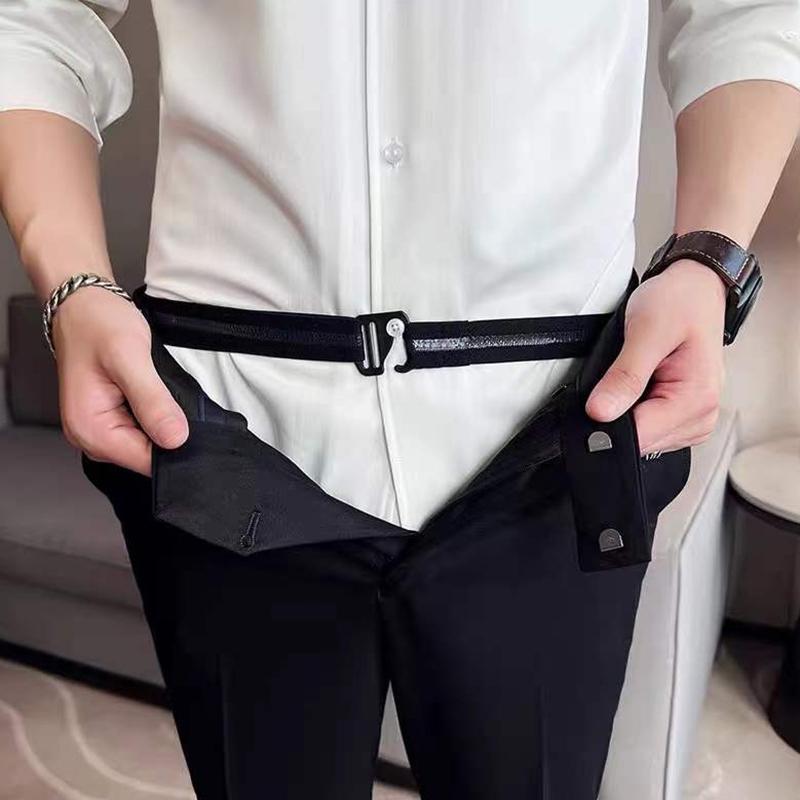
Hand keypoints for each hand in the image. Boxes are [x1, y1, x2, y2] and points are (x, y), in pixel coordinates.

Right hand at [53, 286, 188, 474]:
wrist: (83, 305)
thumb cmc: (98, 324)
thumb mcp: (131, 358)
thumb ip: (153, 401)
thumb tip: (175, 439)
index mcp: (89, 429)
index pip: (146, 462)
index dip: (174, 446)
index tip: (189, 423)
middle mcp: (89, 437)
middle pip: (147, 456)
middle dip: (168, 433)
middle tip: (172, 396)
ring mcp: (99, 430)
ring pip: (148, 444)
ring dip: (162, 423)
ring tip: (160, 390)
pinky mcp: (110, 420)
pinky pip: (143, 431)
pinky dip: (155, 416)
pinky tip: (155, 395)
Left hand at [585, 259, 726, 454]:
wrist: (696, 287)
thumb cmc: (680, 302)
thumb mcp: (646, 332)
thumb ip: (624, 377)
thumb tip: (599, 413)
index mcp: (697, 400)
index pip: (638, 438)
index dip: (607, 423)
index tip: (596, 400)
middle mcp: (701, 416)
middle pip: (639, 440)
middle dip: (617, 413)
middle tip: (619, 374)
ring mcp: (693, 419)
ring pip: (641, 436)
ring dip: (626, 410)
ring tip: (634, 373)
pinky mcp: (682, 415)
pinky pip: (646, 426)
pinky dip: (634, 408)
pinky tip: (638, 383)